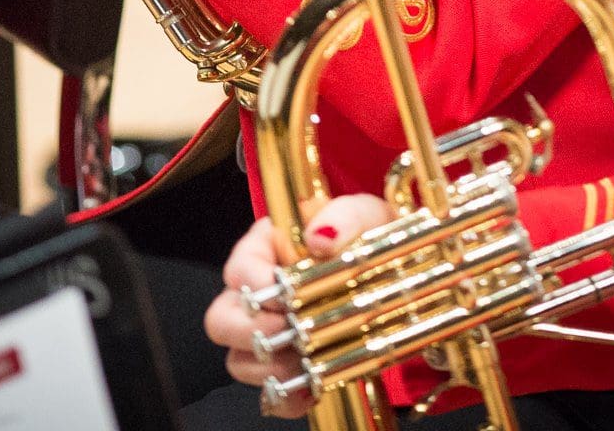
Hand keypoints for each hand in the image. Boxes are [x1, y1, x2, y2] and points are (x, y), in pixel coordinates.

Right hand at [204, 196, 391, 416]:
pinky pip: (269, 394)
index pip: (239, 269)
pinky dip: (288, 398)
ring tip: (307, 360)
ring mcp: (266, 332)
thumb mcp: (365, 215)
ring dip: (272, 367)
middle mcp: (256, 291)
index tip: (286, 294)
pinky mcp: (283, 365)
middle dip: (254, 333)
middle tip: (292, 331)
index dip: (257, 286)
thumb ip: (344, 216)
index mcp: (266, 247)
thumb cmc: (369, 236)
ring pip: (238, 360)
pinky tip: (313, 388)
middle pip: (220, 320)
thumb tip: (320, 236)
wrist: (393, 273)